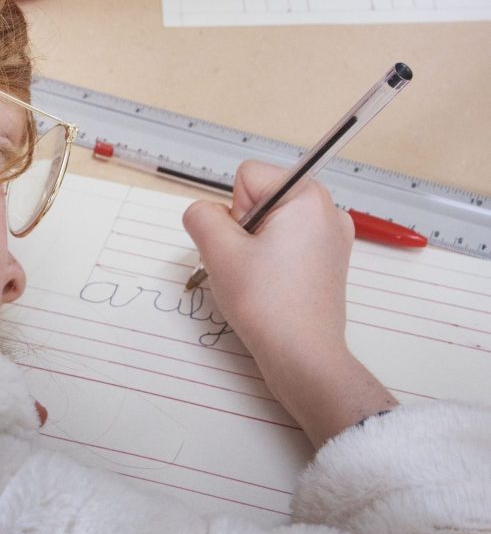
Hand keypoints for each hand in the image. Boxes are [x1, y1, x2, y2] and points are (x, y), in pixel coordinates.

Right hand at [183, 163, 396, 447]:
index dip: (233, 211)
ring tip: (259, 280)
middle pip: (261, 199)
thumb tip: (202, 212)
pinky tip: (271, 287)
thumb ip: (201, 217)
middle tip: (248, 267)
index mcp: (308, 196)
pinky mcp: (328, 262)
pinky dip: (272, 261)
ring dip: (255, 247)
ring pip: (271, 224)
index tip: (243, 247)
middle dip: (243, 229)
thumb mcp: (220, 252)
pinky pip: (287, 244)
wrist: (303, 356)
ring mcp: (331, 238)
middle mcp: (327, 210)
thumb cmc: (267, 304)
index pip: (248, 177)